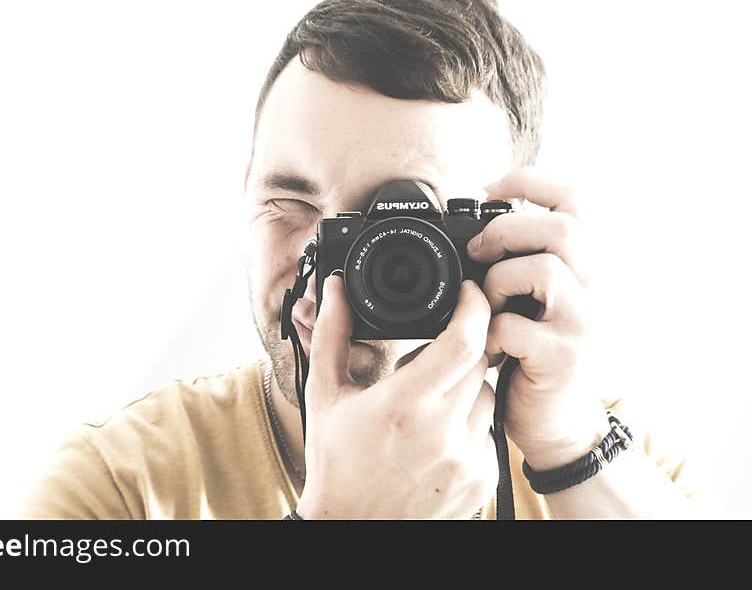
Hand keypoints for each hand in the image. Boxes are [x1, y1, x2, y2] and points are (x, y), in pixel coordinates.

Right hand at [295, 274, 497, 518]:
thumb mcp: (325, 393)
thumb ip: (333, 333)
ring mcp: (465, 460)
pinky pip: (490, 432)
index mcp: (402, 404)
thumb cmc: (334, 460)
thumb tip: (336, 287)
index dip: (473, 307)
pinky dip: (470, 424)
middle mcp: (440, 432)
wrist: (350, 528)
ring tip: (427, 404)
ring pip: (487, 395)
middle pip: (478, 362)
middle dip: (458, 348)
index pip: (463, 342)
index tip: (466, 293)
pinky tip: (437, 437)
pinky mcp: (481, 481)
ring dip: (465, 388)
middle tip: (424, 361)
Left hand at [468, 169, 609, 469]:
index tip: (488, 188)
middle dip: (507, 230)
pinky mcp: (563, 358)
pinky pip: (517, 326)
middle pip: (564, 228)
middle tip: (476, 250)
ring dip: (497, 282)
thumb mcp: (528, 295)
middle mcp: (594, 287)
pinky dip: (491, 332)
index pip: (576, 199)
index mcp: (582, 263)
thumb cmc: (530, 348)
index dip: (531, 181)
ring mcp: (584, 323)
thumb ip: (516, 257)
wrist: (552, 419)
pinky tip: (490, 347)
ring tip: (487, 306)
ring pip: (543, 271)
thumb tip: (471, 217)